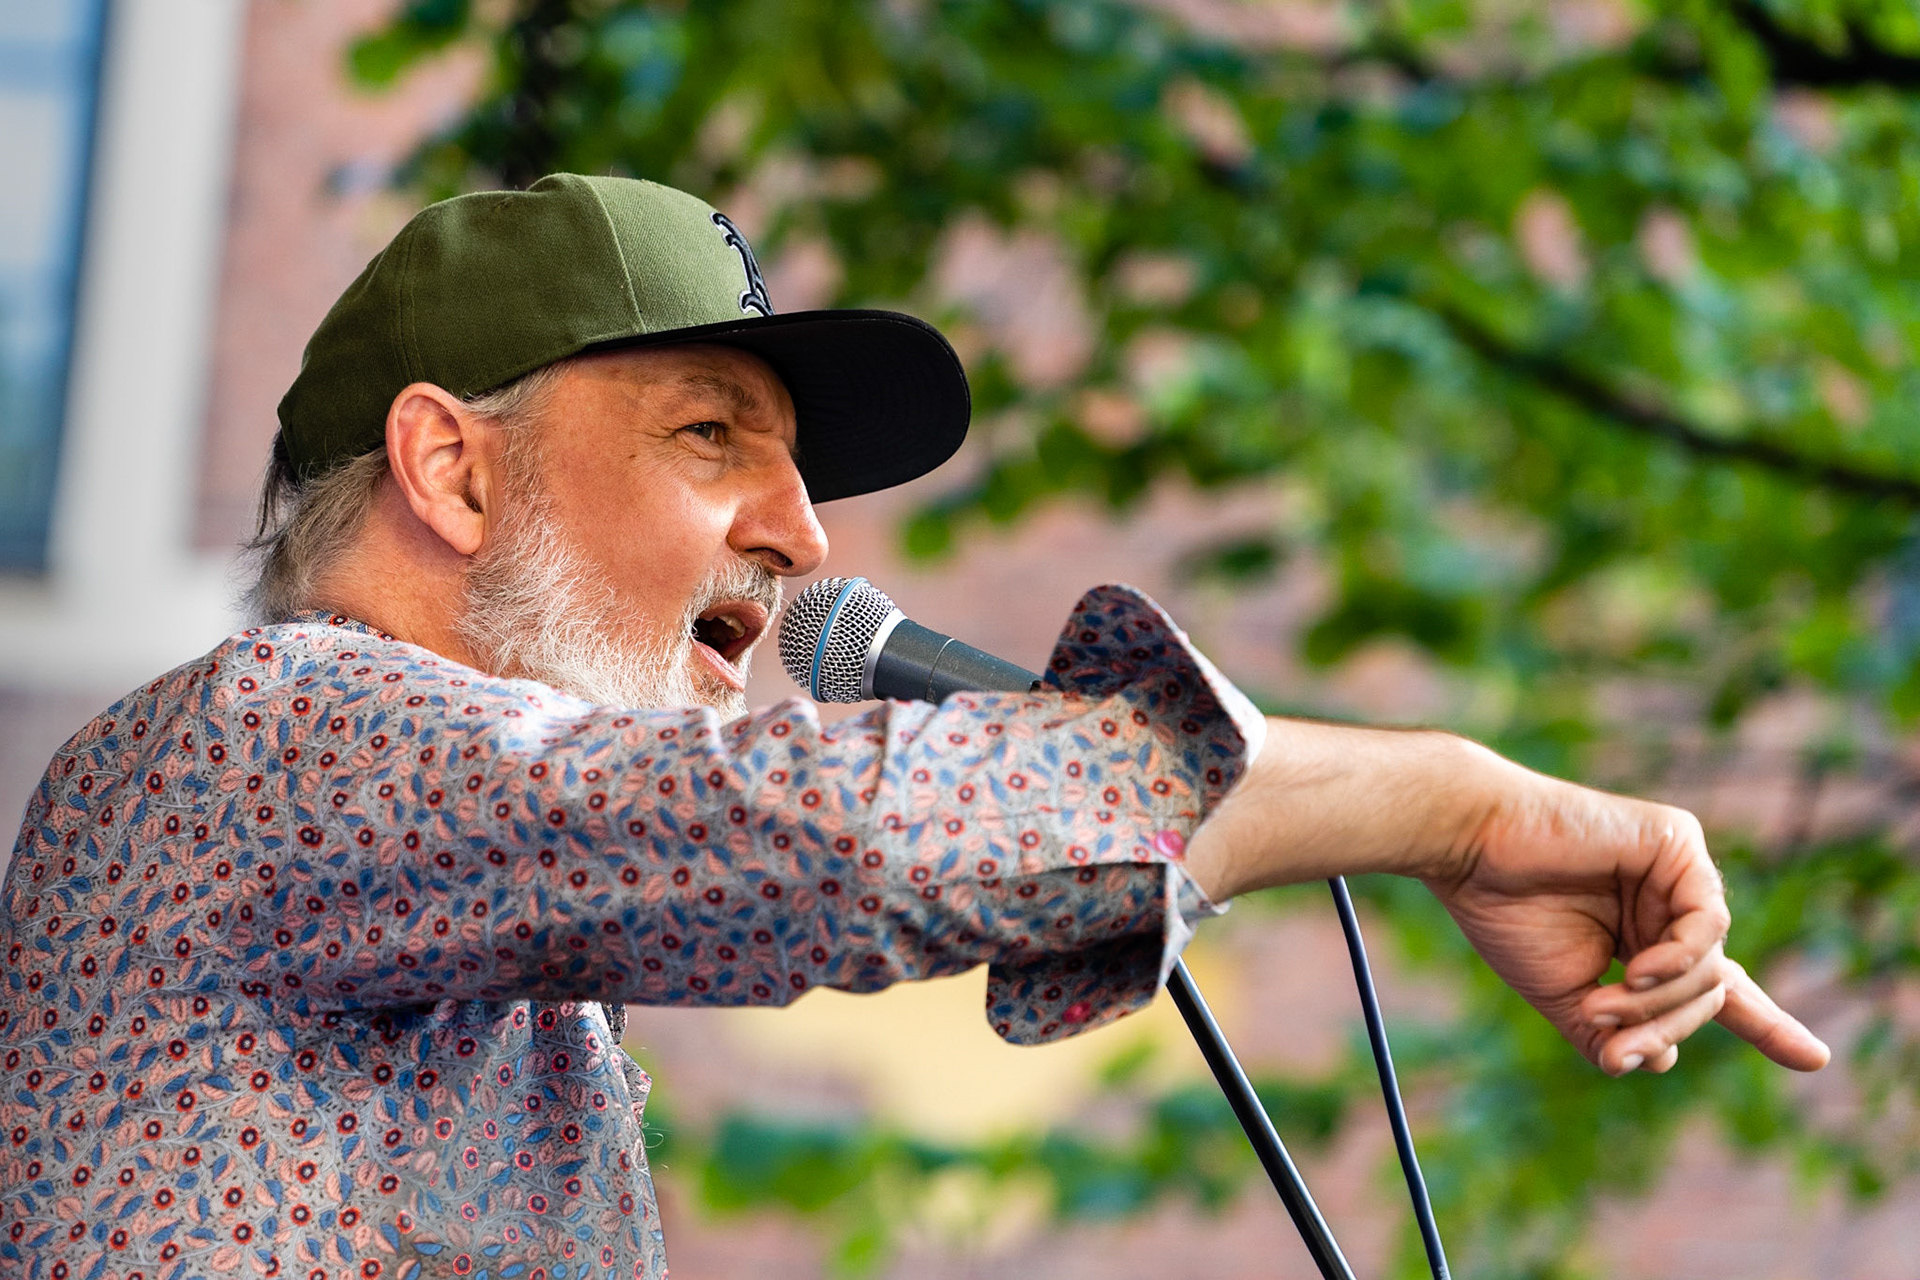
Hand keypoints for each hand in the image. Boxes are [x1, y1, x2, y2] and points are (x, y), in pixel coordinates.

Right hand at [1425, 759, 1829, 1074]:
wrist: (1471, 845)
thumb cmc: (1505, 911)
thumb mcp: (1565, 996)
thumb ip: (1614, 1033)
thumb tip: (1662, 1062)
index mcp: (1643, 938)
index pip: (1715, 988)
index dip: (1765, 1024)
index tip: (1814, 1058)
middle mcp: (1668, 905)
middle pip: (1710, 991)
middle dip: (1666, 1027)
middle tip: (1612, 1045)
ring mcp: (1678, 872)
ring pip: (1711, 966)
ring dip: (1661, 1001)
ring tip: (1601, 1003)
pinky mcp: (1678, 843)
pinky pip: (1708, 924)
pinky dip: (1678, 960)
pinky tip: (1635, 969)